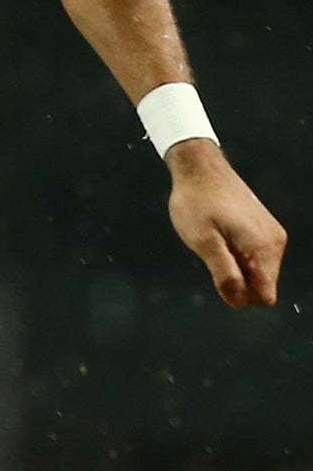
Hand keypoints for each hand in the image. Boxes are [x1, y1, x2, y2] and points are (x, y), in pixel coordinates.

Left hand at [165, 140, 285, 306]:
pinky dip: (237, 252)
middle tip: (213, 252)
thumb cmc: (197, 201)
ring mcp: (272, 234)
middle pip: (262, 284)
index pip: (265, 296)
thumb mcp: (202, 240)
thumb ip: (223, 273)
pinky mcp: (265, 227)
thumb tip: (238, 302)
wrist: (200, 168)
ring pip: (257, 270)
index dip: (240, 294)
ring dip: (235, 264)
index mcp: (263, 249)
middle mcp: (275, 243)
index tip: (218, 274)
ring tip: (215, 240)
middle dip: (237, 278)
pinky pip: (255, 255)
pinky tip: (221, 233)